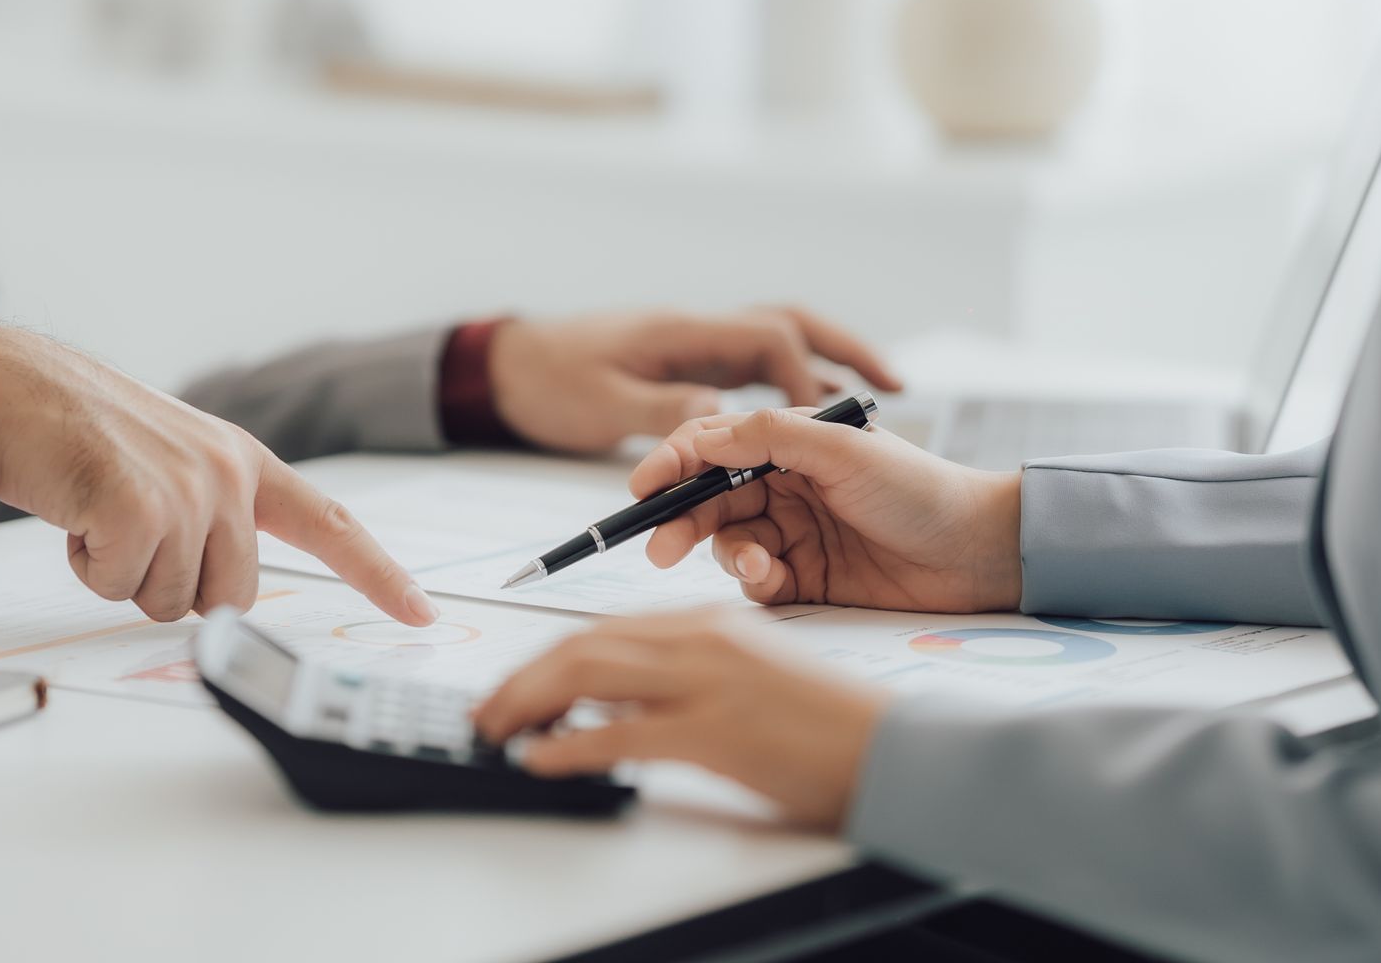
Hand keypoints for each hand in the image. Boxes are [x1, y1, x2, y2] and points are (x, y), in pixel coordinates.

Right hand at [0, 326, 436, 625]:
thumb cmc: (81, 435)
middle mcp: (228, 472)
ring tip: (96, 510)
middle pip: (229, 596)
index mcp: (243, 462)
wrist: (9, 386)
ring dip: (122, 573)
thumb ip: (214, 517)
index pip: (330, 524)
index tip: (420, 613)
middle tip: (126, 528)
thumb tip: (222, 595)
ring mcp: (188, 488)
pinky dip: (87, 565)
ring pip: (171, 601)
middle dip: (171, 585)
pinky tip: (74, 512)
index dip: (377, 574)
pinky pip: (120, 587)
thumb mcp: (171, 463)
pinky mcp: (139, 507)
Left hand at [473, 610, 887, 828]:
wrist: (891, 748)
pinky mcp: (714, 732)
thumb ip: (689, 677)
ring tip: (497, 728)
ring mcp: (707, 682)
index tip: (519, 684)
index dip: (550, 657)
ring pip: (589, 675)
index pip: (607, 630)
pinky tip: (541, 758)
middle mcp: (703, 639)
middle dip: (524, 677)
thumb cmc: (827, 725)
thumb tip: (618, 707)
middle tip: (489, 710)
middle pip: (585, 646)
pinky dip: (568, 746)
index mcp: (712, 622)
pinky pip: (618, 736)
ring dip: (529, 702)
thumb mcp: (750, 678)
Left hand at [488, 307, 902, 454]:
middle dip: (846, 349)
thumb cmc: (546, 382)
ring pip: (779, 342)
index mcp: (684, 332)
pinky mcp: (688, 361)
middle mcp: (700, 330)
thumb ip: (665, 410)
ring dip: (827, 364)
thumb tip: (725, 425)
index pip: (769, 342)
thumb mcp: (602, 404)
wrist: (501, 364)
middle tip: (895, 386)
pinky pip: (755, 365)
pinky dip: (791, 383)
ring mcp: (696, 343)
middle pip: (791, 324)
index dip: (805, 382)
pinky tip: (810, 418)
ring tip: (877, 396)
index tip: (826, 427)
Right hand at [634, 408, 1023, 613]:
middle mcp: (785, 484)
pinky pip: (757, 582)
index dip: (672, 464)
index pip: (713, 446)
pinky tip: (774, 579)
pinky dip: (754, 581)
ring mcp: (794, 533)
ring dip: (727, 553)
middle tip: (659, 547)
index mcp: (790, 443)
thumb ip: (770, 436)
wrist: (978, 554)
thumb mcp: (843, 449)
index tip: (642, 488)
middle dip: (681, 520)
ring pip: (728, 543)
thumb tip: (701, 434)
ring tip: (755, 564)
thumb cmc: (919, 489)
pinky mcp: (806, 580)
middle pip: (709, 499)